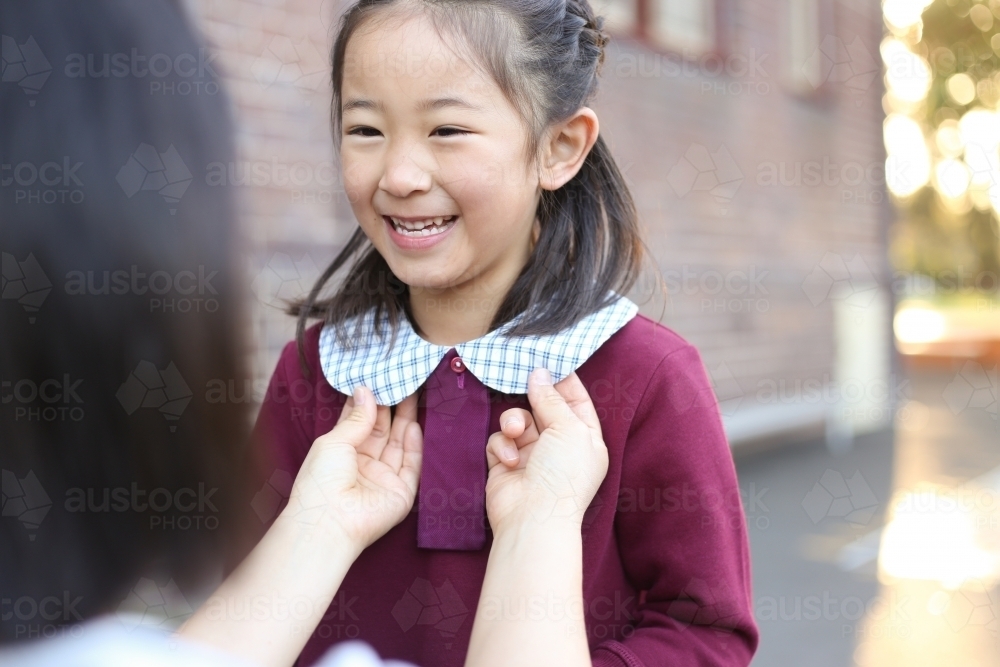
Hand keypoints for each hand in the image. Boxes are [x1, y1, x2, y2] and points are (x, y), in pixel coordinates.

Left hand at [282, 388, 422, 553]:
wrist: (329, 522)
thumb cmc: (321, 481)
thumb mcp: (334, 441)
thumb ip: (356, 418)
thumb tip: (366, 391)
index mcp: (342, 451)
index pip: (360, 421)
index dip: (369, 400)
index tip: (379, 378)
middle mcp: (364, 462)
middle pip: (383, 429)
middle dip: (392, 405)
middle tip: (401, 380)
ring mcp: (383, 477)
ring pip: (399, 443)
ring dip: (406, 419)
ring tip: (414, 392)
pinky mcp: (402, 491)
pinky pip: (411, 464)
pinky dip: (415, 445)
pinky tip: (414, 425)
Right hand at [484, 370, 608, 532]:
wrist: (533, 519)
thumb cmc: (562, 474)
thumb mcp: (568, 427)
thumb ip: (551, 398)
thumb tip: (539, 372)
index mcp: (584, 437)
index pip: (575, 400)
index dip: (563, 379)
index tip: (547, 358)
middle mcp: (559, 445)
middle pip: (543, 406)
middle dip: (532, 395)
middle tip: (521, 376)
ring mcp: (532, 455)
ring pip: (517, 419)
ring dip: (514, 421)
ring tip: (515, 431)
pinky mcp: (505, 464)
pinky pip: (500, 440)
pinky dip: (502, 446)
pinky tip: (509, 460)